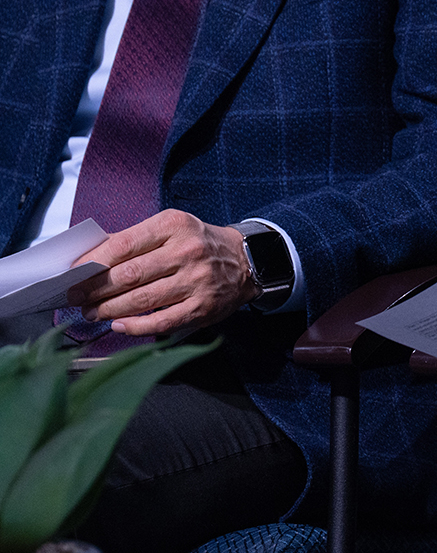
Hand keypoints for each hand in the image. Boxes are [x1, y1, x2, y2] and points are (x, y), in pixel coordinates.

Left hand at [66, 210, 256, 335]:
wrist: (246, 261)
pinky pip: (162, 321)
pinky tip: (119, 325)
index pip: (123, 245)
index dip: (93, 262)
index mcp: (174, 226)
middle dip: (95, 290)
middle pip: (129, 275)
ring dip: (109, 309)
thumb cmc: (199, 244)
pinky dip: (135, 326)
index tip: (75, 273)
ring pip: (142, 300)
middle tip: (78, 298)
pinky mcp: (203, 306)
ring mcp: (197, 280)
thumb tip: (89, 256)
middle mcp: (187, 252)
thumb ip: (132, 239)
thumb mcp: (170, 228)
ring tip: (93, 312)